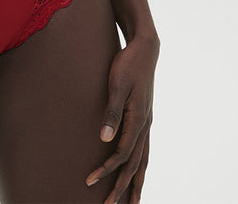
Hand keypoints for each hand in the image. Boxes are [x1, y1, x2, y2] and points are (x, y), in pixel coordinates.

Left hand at [85, 35, 158, 203]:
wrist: (144, 49)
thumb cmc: (127, 65)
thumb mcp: (117, 85)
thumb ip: (111, 112)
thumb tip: (104, 139)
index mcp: (138, 119)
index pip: (122, 155)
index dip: (106, 170)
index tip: (90, 181)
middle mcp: (145, 126)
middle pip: (134, 165)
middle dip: (122, 188)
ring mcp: (147, 124)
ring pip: (143, 162)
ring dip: (136, 184)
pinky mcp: (145, 119)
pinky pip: (144, 151)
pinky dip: (141, 168)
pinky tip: (136, 175)